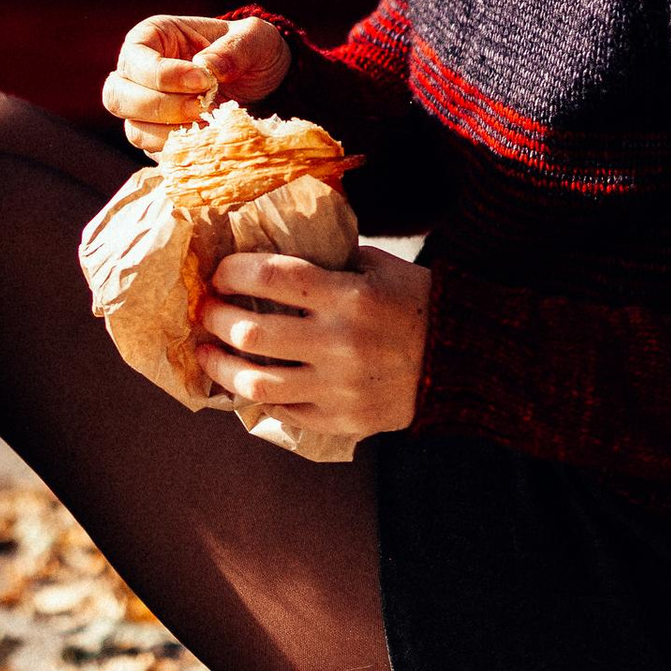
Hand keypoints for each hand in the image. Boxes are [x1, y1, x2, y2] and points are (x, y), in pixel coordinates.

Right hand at [100, 11, 291, 154]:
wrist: (266, 84)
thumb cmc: (253, 52)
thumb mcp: (256, 39)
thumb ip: (234, 49)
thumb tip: (206, 67)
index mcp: (152, 37)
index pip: (136, 59)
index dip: (163, 74)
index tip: (203, 81)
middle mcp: (138, 73)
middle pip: (117, 96)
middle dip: (160, 106)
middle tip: (202, 107)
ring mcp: (144, 108)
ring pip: (133, 129)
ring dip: (169, 132)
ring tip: (208, 123)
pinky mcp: (158, 137)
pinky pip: (153, 151)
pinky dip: (178, 149)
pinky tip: (206, 139)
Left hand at [197, 244, 433, 445]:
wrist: (463, 360)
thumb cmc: (416, 302)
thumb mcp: (377, 266)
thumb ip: (328, 259)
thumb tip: (273, 248)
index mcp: (348, 296)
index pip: (270, 277)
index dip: (233, 272)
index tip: (219, 273)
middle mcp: (340, 343)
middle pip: (252, 334)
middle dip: (216, 319)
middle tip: (207, 310)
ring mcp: (340, 389)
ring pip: (257, 384)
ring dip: (221, 367)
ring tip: (206, 354)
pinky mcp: (344, 422)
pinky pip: (286, 413)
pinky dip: (259, 398)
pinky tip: (246, 383)